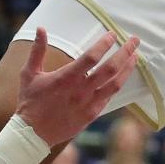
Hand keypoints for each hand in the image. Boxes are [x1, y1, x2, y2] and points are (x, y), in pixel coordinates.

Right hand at [16, 28, 140, 146]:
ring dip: (127, 69)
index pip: (91, 57)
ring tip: (135, 56)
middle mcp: (81, 91)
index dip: (104, 44)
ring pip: (115, 84)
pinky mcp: (91, 115)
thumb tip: (40, 29)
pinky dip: (118, 85)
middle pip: (110, 69)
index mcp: (66, 78)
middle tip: (135, 41)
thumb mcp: (29, 73)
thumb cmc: (30, 102)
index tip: (112, 34)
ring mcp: (88, 104)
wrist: (32, 135)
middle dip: (125, 52)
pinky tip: (122, 76)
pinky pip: (109, 98)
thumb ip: (37, 50)